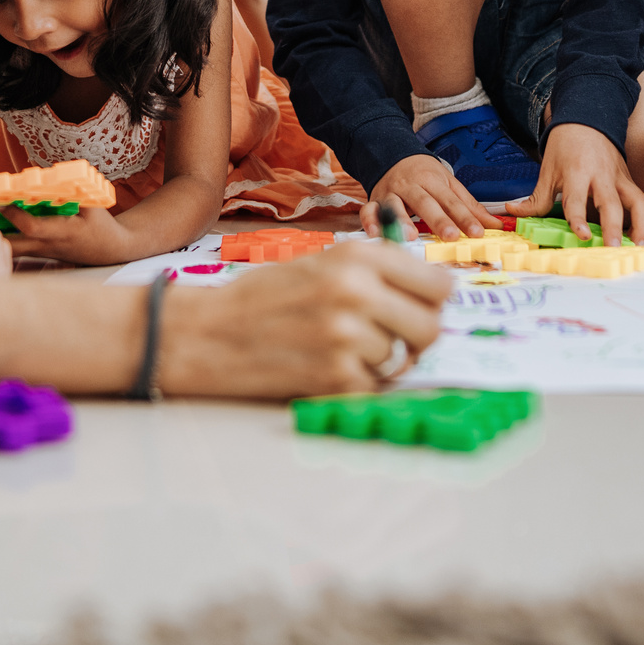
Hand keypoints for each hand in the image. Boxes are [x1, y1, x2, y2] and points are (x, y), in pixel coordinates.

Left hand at [3, 203, 133, 265]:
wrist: (108, 250)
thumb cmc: (100, 225)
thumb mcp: (92, 205)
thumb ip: (73, 190)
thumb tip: (52, 173)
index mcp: (61, 232)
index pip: (32, 227)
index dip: (14, 215)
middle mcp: (46, 245)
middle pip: (10, 246)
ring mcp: (40, 251)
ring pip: (8, 250)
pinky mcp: (37, 252)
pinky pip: (13, 248)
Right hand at [162, 240, 452, 396]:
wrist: (206, 333)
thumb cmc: (262, 297)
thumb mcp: (320, 263)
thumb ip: (374, 273)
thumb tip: (434, 292)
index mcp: (356, 257)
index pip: (437, 283)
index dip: (434, 300)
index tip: (424, 308)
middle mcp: (356, 291)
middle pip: (430, 327)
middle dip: (416, 337)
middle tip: (393, 338)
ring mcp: (346, 337)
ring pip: (402, 360)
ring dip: (381, 362)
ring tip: (344, 350)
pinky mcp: (334, 377)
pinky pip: (374, 387)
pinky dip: (357, 384)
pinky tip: (327, 368)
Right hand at [366, 153, 506, 241]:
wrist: (392, 155)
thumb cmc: (424, 175)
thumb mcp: (449, 184)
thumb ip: (470, 206)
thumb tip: (497, 225)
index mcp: (432, 180)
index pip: (451, 200)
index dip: (464, 217)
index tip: (477, 233)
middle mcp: (411, 186)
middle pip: (426, 203)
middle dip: (438, 220)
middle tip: (451, 236)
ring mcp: (390, 193)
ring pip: (395, 206)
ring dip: (402, 221)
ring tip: (411, 237)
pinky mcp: (374, 201)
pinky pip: (369, 211)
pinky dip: (370, 222)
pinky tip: (376, 234)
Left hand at [507, 123, 643, 245]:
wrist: (586, 120)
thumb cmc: (566, 146)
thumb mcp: (547, 170)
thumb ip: (536, 198)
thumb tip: (514, 212)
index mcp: (576, 173)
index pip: (577, 199)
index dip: (578, 219)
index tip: (583, 236)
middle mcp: (601, 176)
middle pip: (611, 203)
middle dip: (614, 227)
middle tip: (613, 248)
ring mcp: (619, 178)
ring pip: (637, 201)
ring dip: (641, 225)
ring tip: (638, 247)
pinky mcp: (629, 180)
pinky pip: (642, 200)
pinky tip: (641, 237)